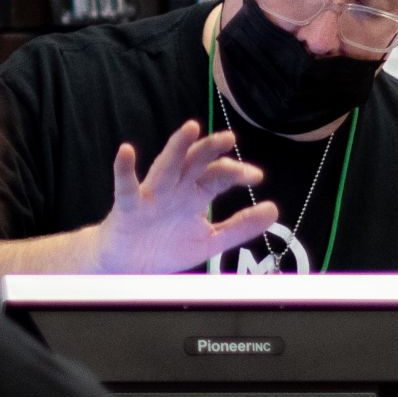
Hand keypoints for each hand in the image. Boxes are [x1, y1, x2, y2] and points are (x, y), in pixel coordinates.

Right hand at [92, 122, 276, 273]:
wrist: (130, 268)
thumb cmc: (166, 247)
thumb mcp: (210, 240)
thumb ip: (240, 226)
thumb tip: (273, 210)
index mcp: (194, 195)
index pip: (219, 176)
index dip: (237, 172)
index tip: (256, 176)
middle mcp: (175, 189)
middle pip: (195, 162)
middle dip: (211, 148)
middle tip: (229, 138)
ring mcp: (151, 196)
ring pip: (166, 167)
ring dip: (177, 147)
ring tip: (190, 129)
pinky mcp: (128, 208)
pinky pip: (127, 187)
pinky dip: (124, 169)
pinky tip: (126, 151)